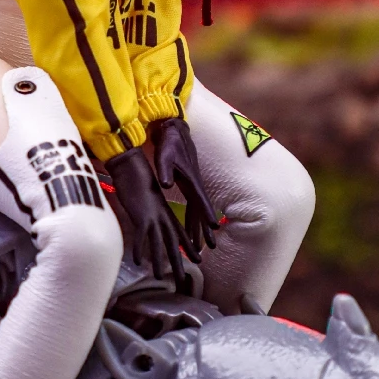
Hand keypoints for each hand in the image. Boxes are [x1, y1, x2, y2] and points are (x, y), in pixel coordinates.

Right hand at [105, 145, 197, 289]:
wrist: (131, 165)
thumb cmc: (136, 179)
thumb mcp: (147, 198)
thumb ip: (150, 211)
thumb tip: (149, 221)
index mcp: (165, 212)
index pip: (181, 233)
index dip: (189, 246)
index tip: (198, 259)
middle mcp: (162, 216)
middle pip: (173, 243)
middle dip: (178, 262)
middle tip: (183, 279)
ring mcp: (152, 217)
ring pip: (159, 244)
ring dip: (159, 261)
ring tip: (159, 277)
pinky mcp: (141, 216)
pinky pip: (140, 237)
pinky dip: (139, 250)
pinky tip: (138, 263)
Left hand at [151, 117, 218, 251]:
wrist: (173, 131)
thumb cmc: (169, 144)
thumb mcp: (165, 157)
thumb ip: (165, 171)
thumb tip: (166, 185)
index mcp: (192, 180)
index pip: (201, 201)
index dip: (207, 215)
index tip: (214, 228)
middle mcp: (195, 185)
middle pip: (201, 211)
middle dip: (206, 230)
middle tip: (211, 247)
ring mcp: (192, 186)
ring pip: (197, 211)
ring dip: (199, 228)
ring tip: (199, 246)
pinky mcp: (188, 185)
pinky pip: (192, 207)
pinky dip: (192, 220)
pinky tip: (190, 230)